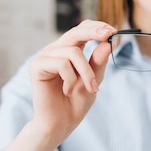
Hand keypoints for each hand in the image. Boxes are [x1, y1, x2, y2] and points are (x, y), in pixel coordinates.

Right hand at [29, 20, 116, 144]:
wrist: (61, 123)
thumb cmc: (76, 102)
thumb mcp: (94, 79)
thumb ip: (98, 62)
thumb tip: (107, 43)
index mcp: (69, 50)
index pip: (82, 29)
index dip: (97, 27)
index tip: (113, 31)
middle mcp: (56, 50)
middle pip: (75, 32)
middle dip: (94, 32)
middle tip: (109, 35)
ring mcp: (45, 56)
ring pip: (73, 52)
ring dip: (86, 72)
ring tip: (90, 89)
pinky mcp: (37, 66)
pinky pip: (62, 63)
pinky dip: (71, 79)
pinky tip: (68, 91)